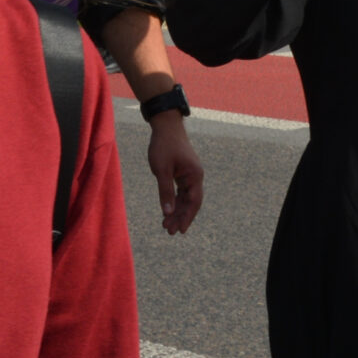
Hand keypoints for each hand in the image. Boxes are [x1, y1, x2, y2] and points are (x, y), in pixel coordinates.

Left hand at [148, 110, 204, 234]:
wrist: (165, 125)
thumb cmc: (163, 145)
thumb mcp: (161, 169)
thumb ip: (165, 191)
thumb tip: (168, 212)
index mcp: (195, 175)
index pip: (194, 202)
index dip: (187, 217)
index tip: (180, 230)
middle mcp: (195, 176)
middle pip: (190, 202)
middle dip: (180, 217)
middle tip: (169, 231)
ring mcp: (190, 174)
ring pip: (185, 198)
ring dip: (177, 211)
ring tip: (166, 225)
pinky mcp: (183, 172)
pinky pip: (181, 191)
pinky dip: (174, 201)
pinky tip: (167, 210)